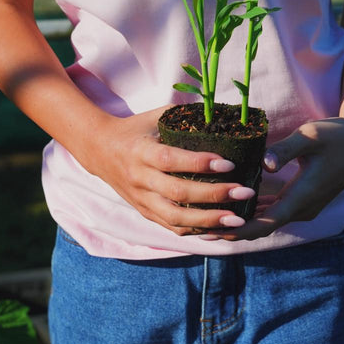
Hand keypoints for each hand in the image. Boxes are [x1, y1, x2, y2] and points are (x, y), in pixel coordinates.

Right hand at [80, 106, 254, 236]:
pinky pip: (171, 227)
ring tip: (237, 219)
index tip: (229, 164)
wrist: (98, 150)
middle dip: (214, 195)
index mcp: (142, 151)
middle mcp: (140, 178)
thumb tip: (220, 112)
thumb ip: (183, 115)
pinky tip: (220, 230)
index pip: (172, 160)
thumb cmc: (135, 129)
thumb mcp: (154, 116)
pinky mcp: (144, 212)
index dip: (200, 163)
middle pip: (178, 192)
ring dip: (208, 221)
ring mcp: (141, 199)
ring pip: (175, 217)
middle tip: (244, 191)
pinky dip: (196, 231)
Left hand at [200, 115, 343, 241]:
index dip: (238, 231)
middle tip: (199, 228)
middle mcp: (303, 207)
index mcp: (303, 197)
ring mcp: (305, 205)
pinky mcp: (304, 198)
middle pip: (262, 226)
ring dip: (242, 221)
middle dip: (233, 229)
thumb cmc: (338, 136)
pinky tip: (234, 203)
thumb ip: (286, 150)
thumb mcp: (311, 136)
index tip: (212, 233)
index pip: (265, 223)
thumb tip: (266, 164)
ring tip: (210, 218)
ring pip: (268, 219)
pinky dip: (254, 211)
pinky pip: (275, 211)